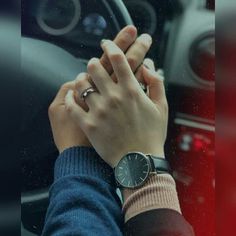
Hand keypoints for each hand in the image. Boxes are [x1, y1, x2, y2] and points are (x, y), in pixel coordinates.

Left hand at [65, 41, 167, 166]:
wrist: (139, 162)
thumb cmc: (151, 135)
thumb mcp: (161, 107)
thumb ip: (157, 83)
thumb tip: (149, 67)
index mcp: (132, 91)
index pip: (118, 59)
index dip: (111, 46)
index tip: (106, 44)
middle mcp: (114, 97)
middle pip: (94, 68)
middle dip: (93, 62)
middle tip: (93, 65)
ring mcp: (99, 111)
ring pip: (81, 84)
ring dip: (80, 79)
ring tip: (82, 80)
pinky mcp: (89, 125)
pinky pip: (73, 106)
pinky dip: (69, 98)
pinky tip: (70, 95)